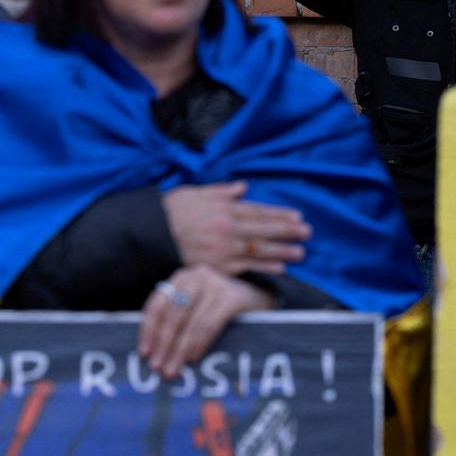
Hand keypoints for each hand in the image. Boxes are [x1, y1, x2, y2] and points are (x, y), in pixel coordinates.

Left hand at [138, 264, 273, 377]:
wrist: (261, 297)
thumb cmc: (221, 307)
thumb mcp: (197, 305)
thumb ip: (177, 319)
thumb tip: (153, 352)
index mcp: (181, 278)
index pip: (158, 304)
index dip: (149, 330)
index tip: (144, 353)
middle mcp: (196, 276)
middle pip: (172, 314)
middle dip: (163, 344)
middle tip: (157, 367)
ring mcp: (216, 285)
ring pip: (191, 322)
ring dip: (180, 350)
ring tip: (173, 370)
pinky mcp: (232, 297)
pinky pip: (209, 325)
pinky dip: (199, 344)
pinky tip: (194, 358)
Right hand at [162, 181, 310, 275]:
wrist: (148, 235)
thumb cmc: (170, 211)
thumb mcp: (195, 192)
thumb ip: (221, 191)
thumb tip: (242, 187)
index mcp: (224, 208)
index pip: (258, 211)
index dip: (279, 214)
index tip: (296, 216)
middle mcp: (228, 227)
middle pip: (264, 229)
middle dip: (288, 231)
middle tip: (307, 232)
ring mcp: (223, 248)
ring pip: (259, 249)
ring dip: (282, 250)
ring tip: (300, 252)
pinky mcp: (216, 266)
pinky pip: (244, 267)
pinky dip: (263, 267)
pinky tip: (280, 269)